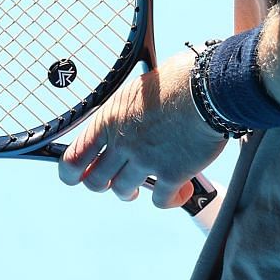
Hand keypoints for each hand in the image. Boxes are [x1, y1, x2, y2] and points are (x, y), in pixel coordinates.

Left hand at [58, 48, 228, 209]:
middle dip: (104, 185)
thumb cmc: (179, 79)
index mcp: (110, 118)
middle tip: (116, 183)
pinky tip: (180, 191)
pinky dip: (170, 199)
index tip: (78, 178)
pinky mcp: (171, 174)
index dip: (70, 174)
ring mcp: (145, 160)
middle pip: (96, 181)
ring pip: (124, 191)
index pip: (74, 157)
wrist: (209, 87)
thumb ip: (127, 111)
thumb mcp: (140, 89)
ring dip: (132, 192)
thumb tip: (129, 115)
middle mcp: (122, 142)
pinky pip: (161, 200)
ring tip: (143, 187)